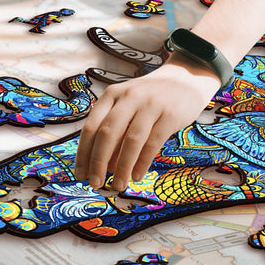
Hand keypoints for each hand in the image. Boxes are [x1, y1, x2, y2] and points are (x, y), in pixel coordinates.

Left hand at [74, 58, 219, 190]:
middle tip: (95, 184)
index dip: (84, 153)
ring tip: (118, 185)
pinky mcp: (170, 114)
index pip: (91, 126)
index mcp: (112, 94)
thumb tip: (101, 166)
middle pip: (108, 133)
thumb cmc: (150, 98)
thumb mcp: (127, 104)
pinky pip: (153, 143)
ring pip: (131, 140)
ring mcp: (151, 104)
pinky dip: (142, 162)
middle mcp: (129, 97)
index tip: (80, 174)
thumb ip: (114, 129)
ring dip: (122, 167)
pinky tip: (137, 176)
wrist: (185, 79)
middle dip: (98, 162)